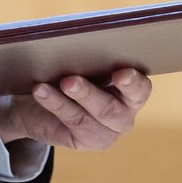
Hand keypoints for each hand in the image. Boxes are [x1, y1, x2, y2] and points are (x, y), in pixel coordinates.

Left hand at [0, 68, 150, 158]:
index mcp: (131, 91)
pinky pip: (71, 122)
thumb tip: (76, 41)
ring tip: (46, 86)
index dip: (132, 82)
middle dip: (89, 94)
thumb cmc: (69, 71)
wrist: (42, 99)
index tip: (120, 73)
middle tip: (70, 80)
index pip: (140, 89)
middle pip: (111, 109)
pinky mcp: (87, 141)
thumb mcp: (82, 61)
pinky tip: (41, 92)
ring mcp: (107, 132)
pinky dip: (54, 104)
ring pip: (87, 118)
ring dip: (68, 100)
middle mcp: (124, 115)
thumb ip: (88, 56)